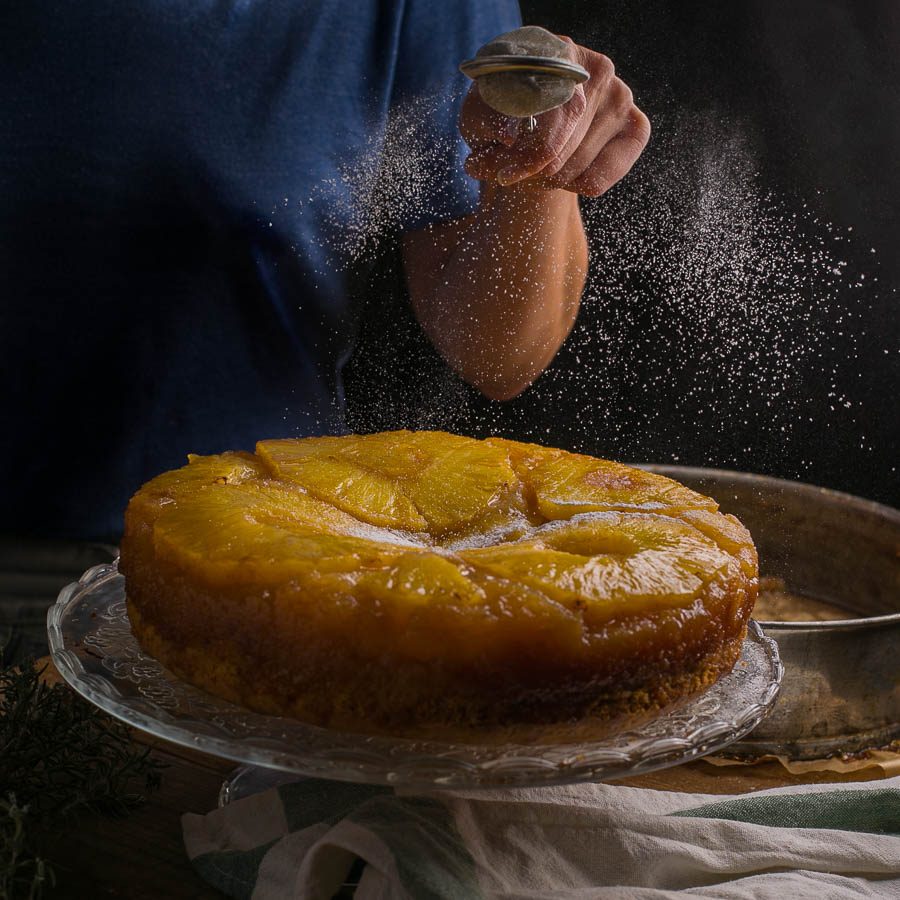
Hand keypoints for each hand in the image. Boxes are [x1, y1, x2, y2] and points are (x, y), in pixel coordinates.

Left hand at [460, 38, 649, 196]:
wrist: (535, 123)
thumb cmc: (503, 115)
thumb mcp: (480, 116)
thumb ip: (485, 122)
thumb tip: (509, 136)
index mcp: (557, 53)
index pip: (548, 112)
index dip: (526, 152)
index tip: (504, 175)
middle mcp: (596, 69)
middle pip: (562, 143)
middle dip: (530, 170)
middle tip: (511, 175)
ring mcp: (621, 96)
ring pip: (577, 166)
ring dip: (547, 181)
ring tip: (532, 170)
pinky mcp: (636, 127)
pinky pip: (600, 178)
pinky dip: (574, 186)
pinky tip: (563, 173)